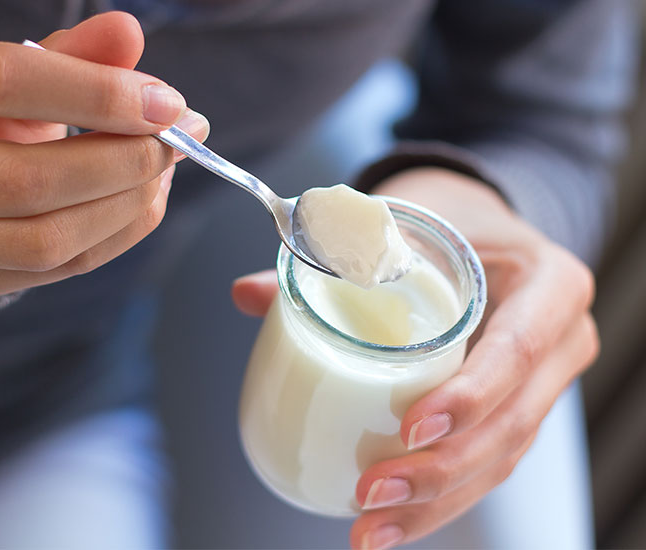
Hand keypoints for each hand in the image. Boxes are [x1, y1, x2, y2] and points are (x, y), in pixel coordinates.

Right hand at [0, 12, 208, 306]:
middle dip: (124, 160)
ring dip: (129, 204)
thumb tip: (128, 32)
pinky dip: (121, 232)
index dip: (96, 92)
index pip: (1, 82)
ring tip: (164, 168)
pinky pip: (64, 268)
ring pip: (48, 239)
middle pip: (28, 180)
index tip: (166, 102)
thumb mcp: (6, 78)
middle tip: (177, 139)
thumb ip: (66, 57)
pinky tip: (144, 198)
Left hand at [232, 169, 597, 548]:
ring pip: (498, 461)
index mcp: (549, 285)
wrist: (478, 233)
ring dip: (434, 505)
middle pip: (512, 424)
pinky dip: (437, 501)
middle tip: (370, 493)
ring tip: (370, 531)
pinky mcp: (510, 413)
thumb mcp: (402, 221)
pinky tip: (389, 526)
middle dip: (441, 472)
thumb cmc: (443, 219)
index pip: (519, 348)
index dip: (470, 395)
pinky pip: (482, 465)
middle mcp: (559, 343)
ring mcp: (540, 387)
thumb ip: (329, 255)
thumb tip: (245, 294)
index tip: (409, 428)